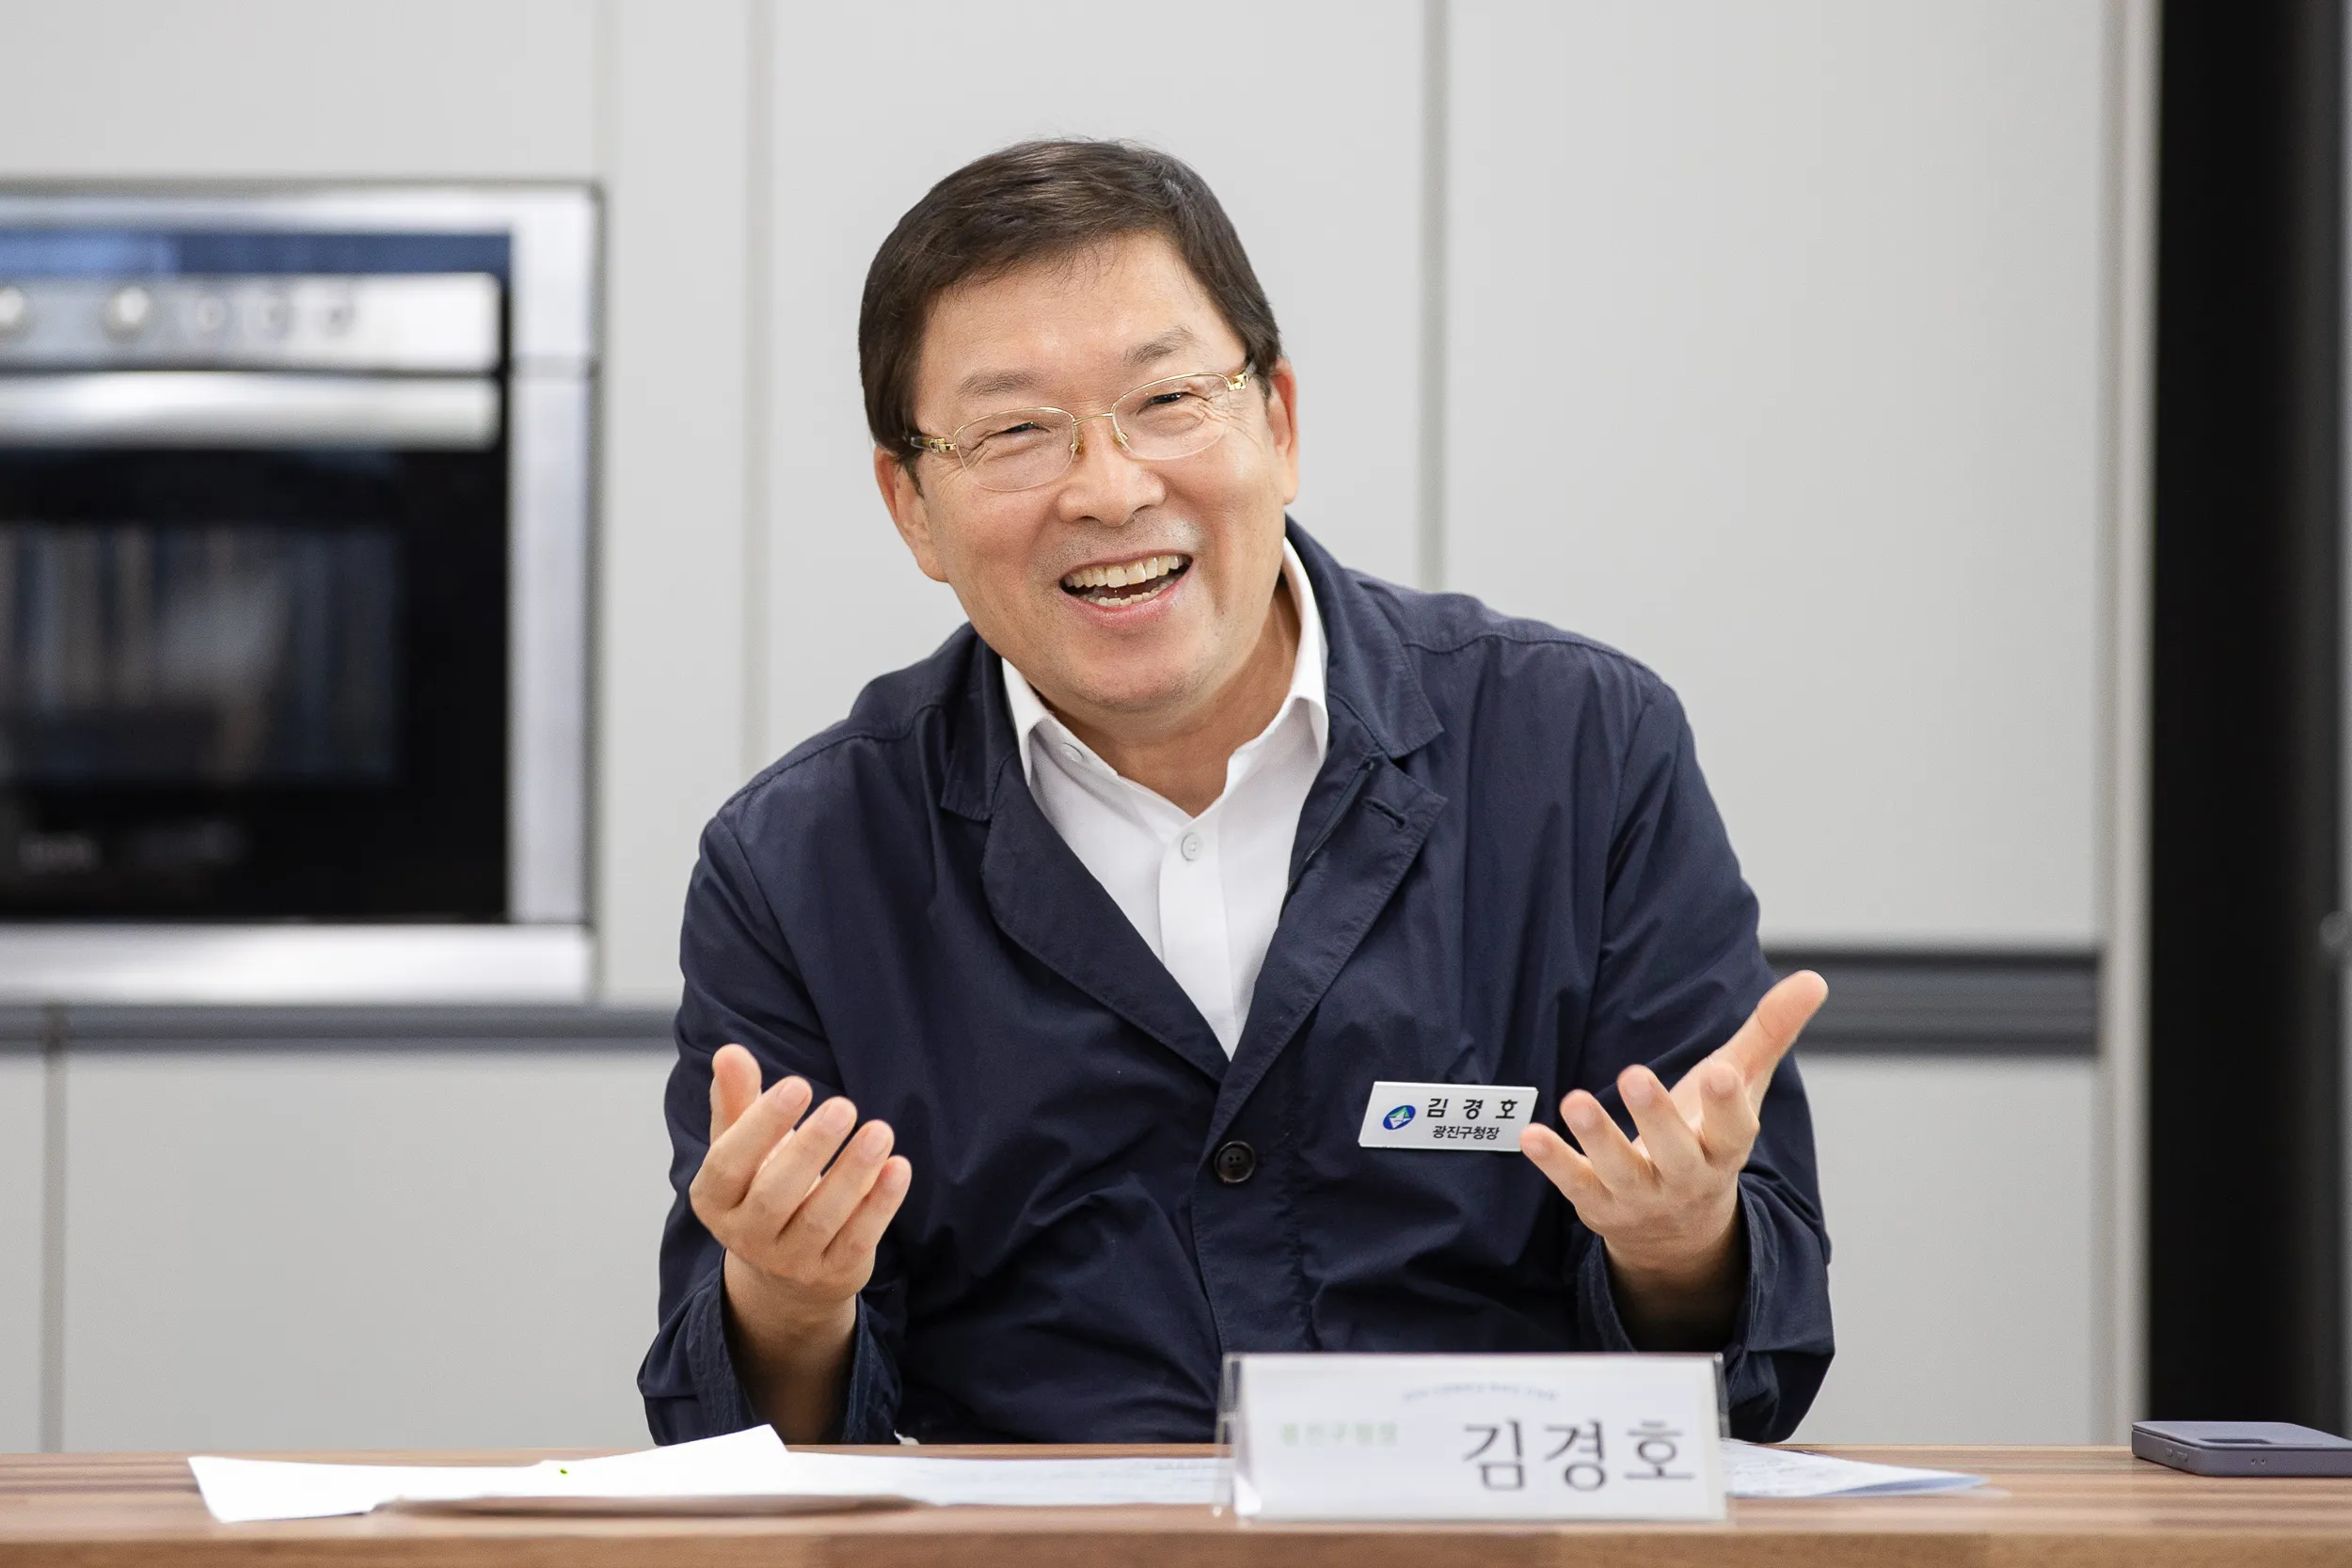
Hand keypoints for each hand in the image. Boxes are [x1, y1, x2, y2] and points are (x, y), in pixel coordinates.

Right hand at [689, 1043, 911, 1438]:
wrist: (785, 1275)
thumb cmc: (762, 1187)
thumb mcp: (742, 1146)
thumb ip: (737, 1099)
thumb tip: (729, 1052)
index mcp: (714, 1199)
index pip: (729, 1163)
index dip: (761, 1124)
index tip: (798, 1084)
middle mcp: (745, 1235)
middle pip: (774, 1194)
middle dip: (811, 1148)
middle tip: (845, 1106)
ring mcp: (789, 1261)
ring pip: (821, 1218)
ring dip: (853, 1173)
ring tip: (880, 1131)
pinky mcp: (832, 1274)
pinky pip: (857, 1239)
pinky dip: (880, 1204)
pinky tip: (898, 1167)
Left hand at [1519, 970, 1826, 1346]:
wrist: (1678, 1231)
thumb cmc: (1709, 1138)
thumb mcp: (1741, 1087)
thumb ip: (1770, 1033)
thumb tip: (1814, 979)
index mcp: (1726, 1148)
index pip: (1736, 1130)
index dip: (1729, 1104)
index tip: (1720, 1071)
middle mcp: (1688, 1178)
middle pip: (1677, 1153)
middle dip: (1657, 1118)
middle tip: (1634, 1074)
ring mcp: (1642, 1196)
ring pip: (1621, 1170)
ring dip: (1597, 1138)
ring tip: (1575, 1100)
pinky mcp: (1599, 1204)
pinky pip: (1576, 1185)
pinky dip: (1555, 1162)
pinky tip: (1532, 1134)